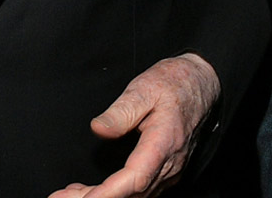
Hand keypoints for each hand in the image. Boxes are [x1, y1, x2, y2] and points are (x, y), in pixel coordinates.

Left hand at [46, 53, 218, 197]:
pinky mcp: (164, 171)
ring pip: (134, 196)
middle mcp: (169, 164)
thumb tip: (98, 129)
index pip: (134, 178)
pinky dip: (114, 194)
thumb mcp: (145, 87)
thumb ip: (121, 110)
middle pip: (130, 194)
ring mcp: (168, 171)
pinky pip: (138, 191)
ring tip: (68, 194)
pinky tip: (91, 191)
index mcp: (164, 143)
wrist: (203, 84)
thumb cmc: (175, 83)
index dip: (107, 194)